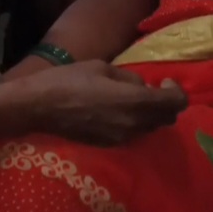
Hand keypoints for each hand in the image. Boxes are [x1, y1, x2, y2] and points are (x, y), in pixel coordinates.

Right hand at [20, 61, 187, 145]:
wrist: (37, 107)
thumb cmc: (66, 80)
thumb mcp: (100, 67)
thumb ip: (127, 77)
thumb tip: (140, 86)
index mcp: (134, 101)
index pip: (175, 102)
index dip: (175, 90)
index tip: (163, 81)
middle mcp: (134, 123)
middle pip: (166, 118)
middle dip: (163, 104)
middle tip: (150, 91)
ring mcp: (121, 137)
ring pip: (149, 127)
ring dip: (147, 115)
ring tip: (130, 101)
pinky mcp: (108, 144)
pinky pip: (131, 133)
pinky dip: (132, 123)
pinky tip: (114, 112)